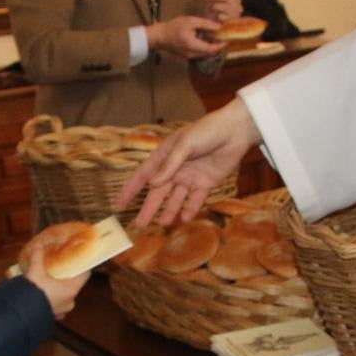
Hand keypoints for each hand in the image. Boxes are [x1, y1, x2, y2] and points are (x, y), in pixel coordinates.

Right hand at [22, 246, 88, 318]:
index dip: (82, 266)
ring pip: (64, 297)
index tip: (79, 260)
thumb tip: (38, 246)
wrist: (22, 315)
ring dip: (58, 291)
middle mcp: (70, 301)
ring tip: (48, 282)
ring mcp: (62, 311)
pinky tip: (43, 296)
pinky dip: (51, 301)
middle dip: (66, 278)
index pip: (85, 275)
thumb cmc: (34, 292)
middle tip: (59, 270)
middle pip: (73, 286)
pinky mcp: (52, 318)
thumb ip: (37, 258)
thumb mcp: (35, 271)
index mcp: (71, 289)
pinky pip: (55, 306)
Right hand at [117, 100, 262, 226]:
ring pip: (175, 198)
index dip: (131, 189)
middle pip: (158, 192)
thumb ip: (170, 165)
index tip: (119, 204)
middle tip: (140, 224)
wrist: (235, 130)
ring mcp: (190, 177)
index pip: (143, 175)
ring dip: (169, 211)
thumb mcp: (185, 144)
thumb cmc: (207, 131)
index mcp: (165, 156)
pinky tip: (184, 218)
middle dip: (149, 208)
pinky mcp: (206, 183)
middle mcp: (175, 169)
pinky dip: (190, 209)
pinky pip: (195, 200)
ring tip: (163, 224)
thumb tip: (153, 184)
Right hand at [146, 15, 226, 60]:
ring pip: (205, 54)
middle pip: (210, 53)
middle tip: (224, 37)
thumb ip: (206, 24)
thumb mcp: (191, 21)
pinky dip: (205, 48)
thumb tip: (219, 27)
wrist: (160, 36)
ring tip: (216, 38)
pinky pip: (200, 54)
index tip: (227, 39)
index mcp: (193, 46)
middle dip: (218, 46)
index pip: (212, 49)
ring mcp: (189, 57)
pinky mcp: (187, 56)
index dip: (221, 45)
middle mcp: (192, 54)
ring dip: (212, 48)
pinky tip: (206, 40)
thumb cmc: (174, 27)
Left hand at [201, 0, 241, 22]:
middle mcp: (238, 7)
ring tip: (209, 8)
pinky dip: (216, 15)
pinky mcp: (230, 24)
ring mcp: (235, 16)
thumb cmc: (216, 10)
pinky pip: (223, 16)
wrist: (215, 28)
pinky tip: (212, 16)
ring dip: (214, 5)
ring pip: (225, 6)